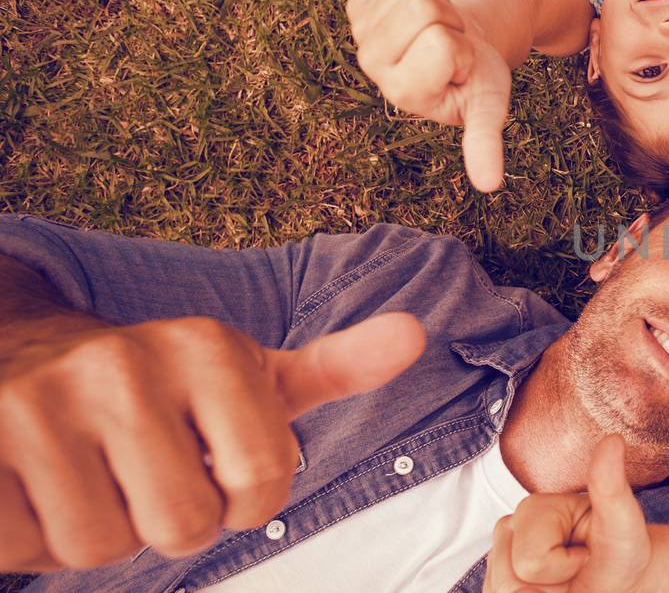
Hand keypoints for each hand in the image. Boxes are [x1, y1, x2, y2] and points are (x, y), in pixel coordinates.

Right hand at [0, 312, 424, 571]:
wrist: (20, 355)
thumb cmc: (158, 390)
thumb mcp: (249, 373)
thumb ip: (334, 366)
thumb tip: (415, 334)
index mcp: (206, 348)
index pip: (265, 483)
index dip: (241, 500)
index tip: (211, 463)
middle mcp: (123, 364)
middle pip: (181, 527)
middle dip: (164, 523)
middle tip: (140, 475)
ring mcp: (37, 403)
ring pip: (98, 548)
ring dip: (92, 534)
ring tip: (84, 475)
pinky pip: (22, 547)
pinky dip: (27, 537)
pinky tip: (30, 485)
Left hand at [347, 0, 513, 191]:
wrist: (461, 44)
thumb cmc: (478, 78)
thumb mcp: (488, 108)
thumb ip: (483, 142)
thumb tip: (490, 185)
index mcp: (403, 93)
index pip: (440, 43)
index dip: (462, 46)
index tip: (461, 66)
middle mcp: (372, 65)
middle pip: (421, 7)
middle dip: (449, 17)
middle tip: (450, 42)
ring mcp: (361, 34)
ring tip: (437, 28)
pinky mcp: (358, 6)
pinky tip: (418, 12)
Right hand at [485, 435, 649, 592]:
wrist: (619, 577)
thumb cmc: (620, 548)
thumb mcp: (623, 520)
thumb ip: (612, 485)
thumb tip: (613, 439)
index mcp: (532, 509)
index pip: (531, 562)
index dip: (566, 567)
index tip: (586, 552)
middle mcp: (507, 530)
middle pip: (512, 585)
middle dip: (552, 586)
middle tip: (574, 569)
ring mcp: (497, 558)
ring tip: (562, 581)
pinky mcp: (495, 583)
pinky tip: (548, 590)